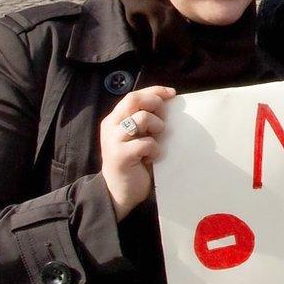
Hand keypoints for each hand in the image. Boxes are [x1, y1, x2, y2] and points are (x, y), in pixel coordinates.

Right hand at [97, 85, 175, 219]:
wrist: (119, 192)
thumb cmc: (135, 162)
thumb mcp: (139, 136)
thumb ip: (145, 120)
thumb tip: (168, 102)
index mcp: (115, 119)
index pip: (134, 95)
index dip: (154, 91)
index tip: (172, 93)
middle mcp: (111, 126)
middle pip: (133, 100)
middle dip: (155, 104)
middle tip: (163, 120)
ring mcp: (113, 140)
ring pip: (141, 119)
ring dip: (157, 127)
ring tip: (156, 140)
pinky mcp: (119, 156)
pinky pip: (145, 143)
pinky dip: (154, 149)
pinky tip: (151, 158)